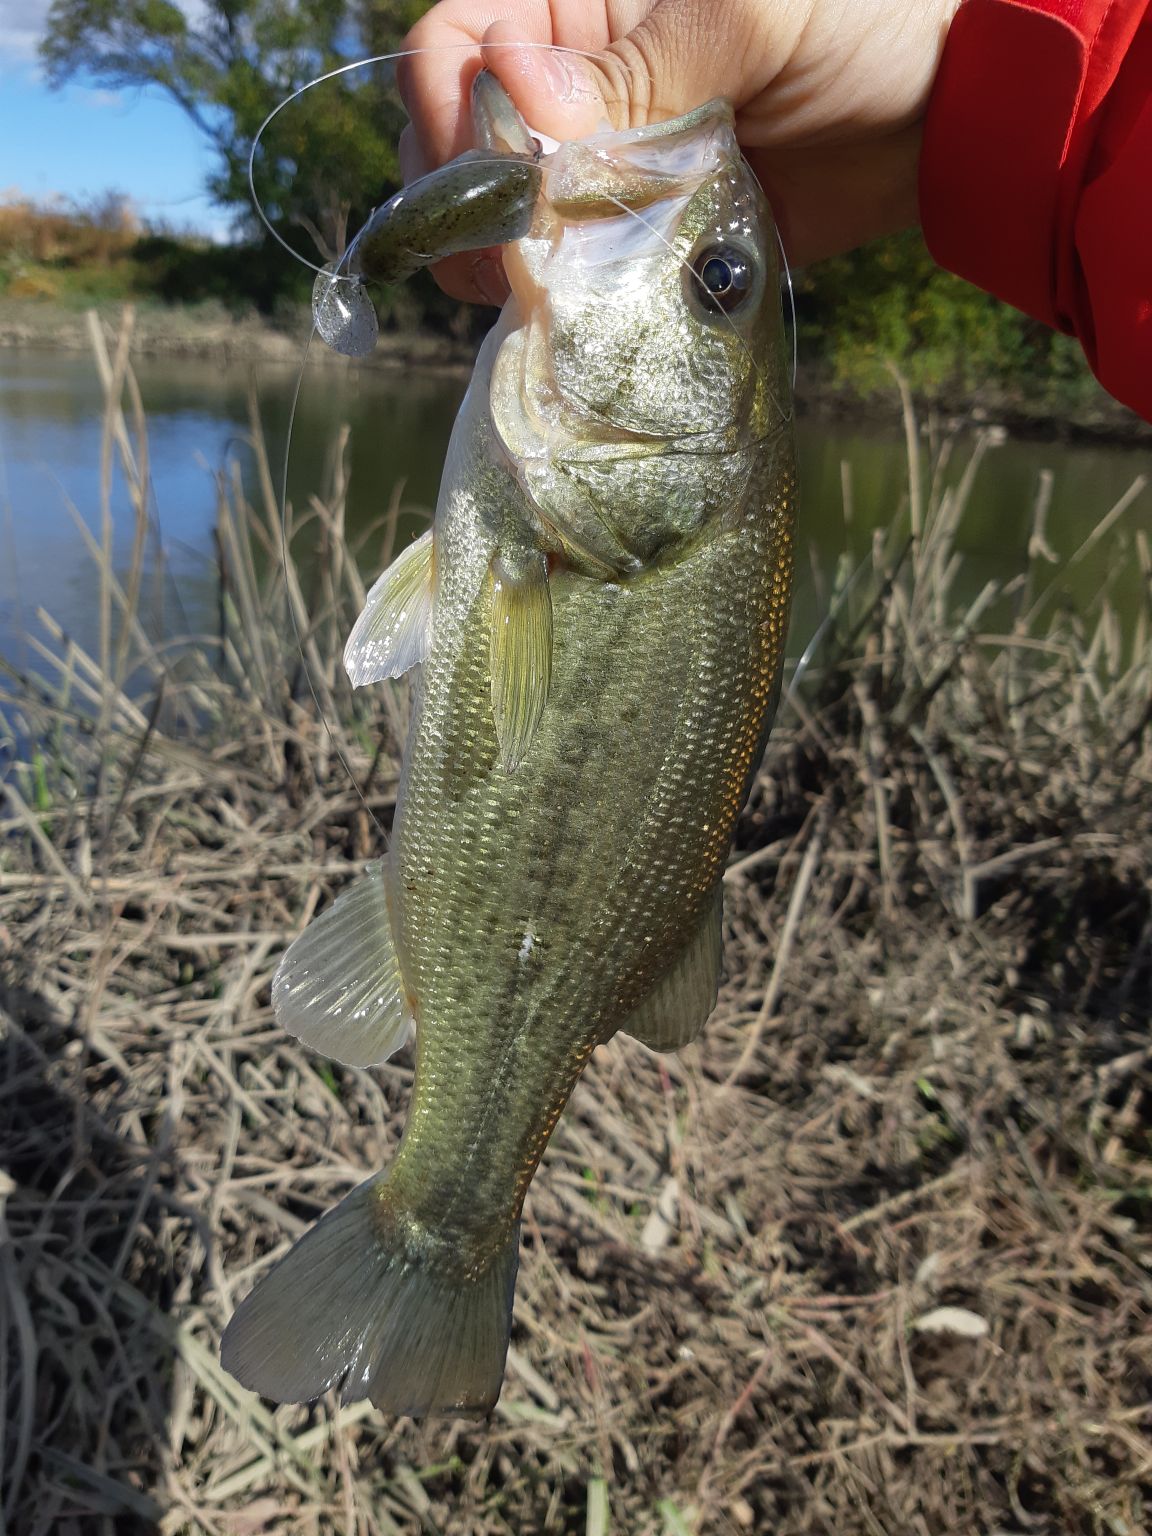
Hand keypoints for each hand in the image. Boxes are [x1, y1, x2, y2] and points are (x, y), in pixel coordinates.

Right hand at [397, 0, 960, 302]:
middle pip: (458, 144)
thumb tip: (513, 88)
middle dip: (463, 202)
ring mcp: (605, 170)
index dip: (446, 107)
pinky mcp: (641, 240)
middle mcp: (575, 86)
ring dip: (509, 261)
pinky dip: (567, 301)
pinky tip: (577, 313)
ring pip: (506, 221)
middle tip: (504, 254)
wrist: (942, 118)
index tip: (484, 174)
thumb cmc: (858, 19)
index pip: (454, 46)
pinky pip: (577, 276)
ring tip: (537, 290)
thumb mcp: (743, 17)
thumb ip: (633, 66)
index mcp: (579, 5)